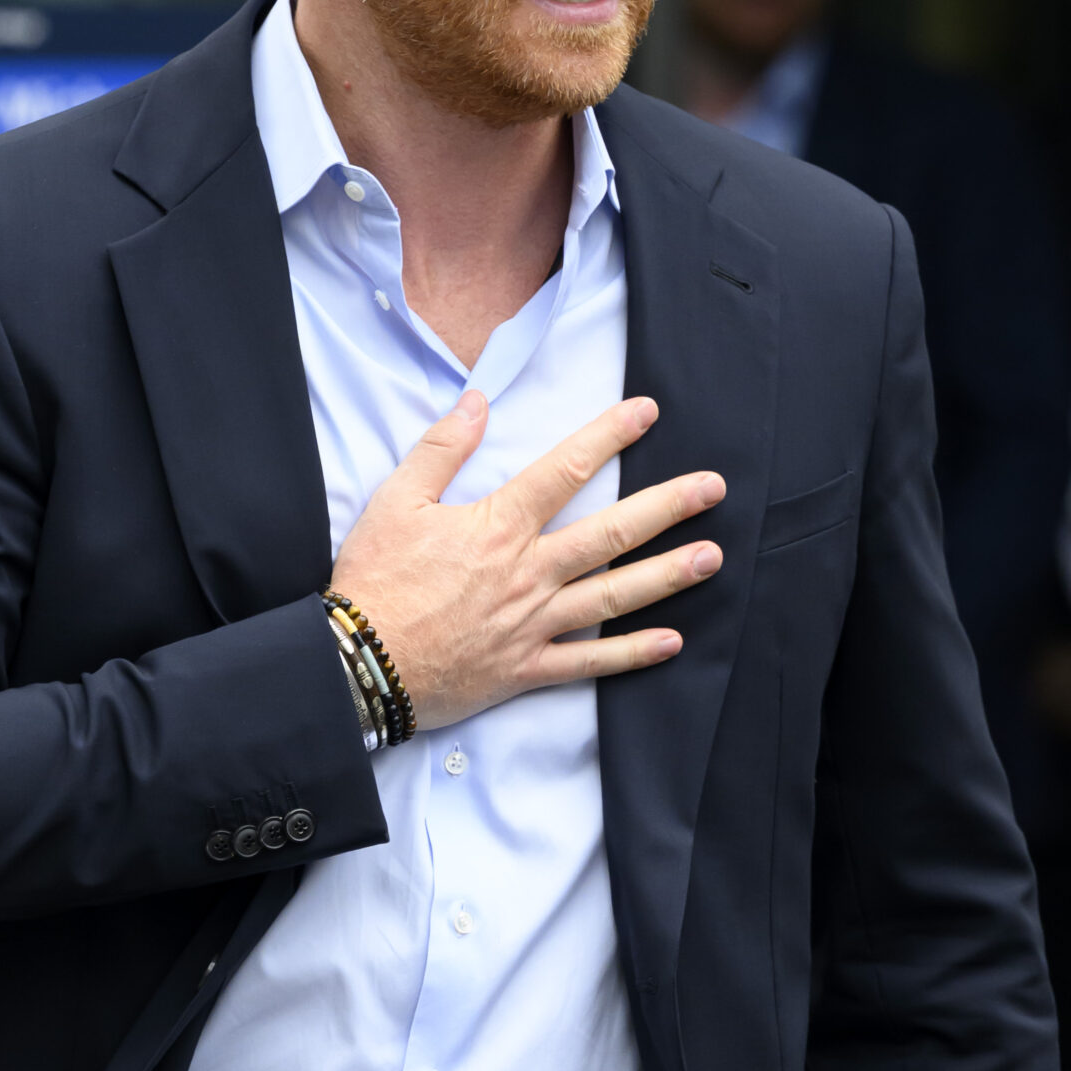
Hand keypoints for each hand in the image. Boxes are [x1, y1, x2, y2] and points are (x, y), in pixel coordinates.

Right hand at [329, 390, 724, 732]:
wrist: (356, 662)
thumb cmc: (374, 581)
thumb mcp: (395, 501)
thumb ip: (441, 449)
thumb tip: (478, 401)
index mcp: (497, 527)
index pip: (565, 471)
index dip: (608, 437)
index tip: (647, 413)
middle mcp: (527, 573)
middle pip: (611, 532)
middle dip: (667, 507)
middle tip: (713, 489)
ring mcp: (532, 623)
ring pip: (613, 596)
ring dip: (666, 576)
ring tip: (712, 558)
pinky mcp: (525, 668)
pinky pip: (588, 662)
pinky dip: (630, 655)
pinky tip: (671, 642)